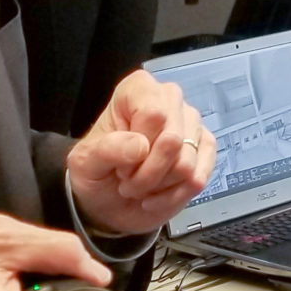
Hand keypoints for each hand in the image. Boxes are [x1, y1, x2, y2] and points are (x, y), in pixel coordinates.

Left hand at [68, 70, 215, 235]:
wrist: (108, 201)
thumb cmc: (97, 173)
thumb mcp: (85, 164)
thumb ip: (108, 151)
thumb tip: (141, 147)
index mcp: (138, 90)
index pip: (153, 114)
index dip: (137, 148)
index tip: (119, 163)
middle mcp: (169, 99)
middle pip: (172, 140)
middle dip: (147, 173)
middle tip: (128, 179)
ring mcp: (191, 123)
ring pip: (186, 163)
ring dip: (159, 185)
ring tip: (142, 184)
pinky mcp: (205, 148)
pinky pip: (198, 178)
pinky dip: (175, 195)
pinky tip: (159, 194)